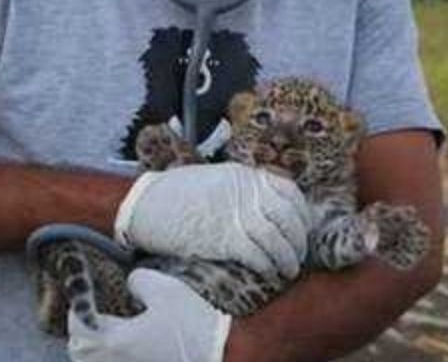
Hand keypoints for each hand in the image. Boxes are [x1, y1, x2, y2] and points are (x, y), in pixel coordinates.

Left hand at [68, 269, 230, 361]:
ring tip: (108, 330)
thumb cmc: (195, 328)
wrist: (226, 358)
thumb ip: (139, 280)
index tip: (87, 296)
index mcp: (115, 342)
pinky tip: (125, 346)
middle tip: (93, 313)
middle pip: (79, 350)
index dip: (79, 308)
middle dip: (81, 330)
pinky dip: (109, 358)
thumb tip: (129, 283)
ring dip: (93, 347)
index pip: (78, 326)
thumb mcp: (167, 291)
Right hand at [115, 164, 310, 279]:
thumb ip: (240, 189)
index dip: (301, 212)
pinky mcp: (224, 238)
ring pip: (277, 239)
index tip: (302, 228)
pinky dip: (268, 266)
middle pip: (288, 217)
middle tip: (298, 255)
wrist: (145, 205)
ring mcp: (236, 214)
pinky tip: (269, 273)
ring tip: (288, 270)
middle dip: (298, 239)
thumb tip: (262, 206)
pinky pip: (258, 255)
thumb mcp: (214, 179)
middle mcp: (245, 192)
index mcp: (243, 175)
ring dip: (287, 258)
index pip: (288, 190)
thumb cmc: (173, 194)